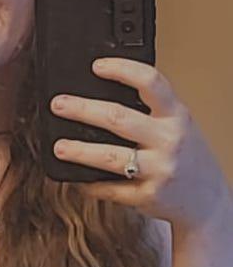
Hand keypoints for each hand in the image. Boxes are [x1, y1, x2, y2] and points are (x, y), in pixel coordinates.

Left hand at [49, 57, 229, 231]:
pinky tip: (77, 176)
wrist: (209, 201)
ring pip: (110, 157)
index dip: (122, 70)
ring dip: (79, 151)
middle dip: (82, 110)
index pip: (150, 82)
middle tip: (58, 104)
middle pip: (118, 118)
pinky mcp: (148, 197)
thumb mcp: (177, 123)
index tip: (96, 66)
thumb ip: (149, 106)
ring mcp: (159, 170)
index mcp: (175, 115)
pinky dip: (90, 183)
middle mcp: (169, 140)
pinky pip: (111, 188)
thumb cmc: (186, 153)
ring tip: (59, 146)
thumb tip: (100, 87)